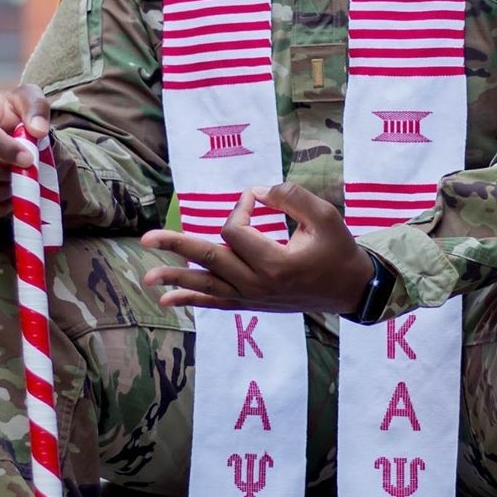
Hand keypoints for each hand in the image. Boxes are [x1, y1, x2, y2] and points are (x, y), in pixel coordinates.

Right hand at [0, 83, 50, 220]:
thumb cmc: (13, 112)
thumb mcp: (29, 99)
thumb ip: (37, 108)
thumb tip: (37, 130)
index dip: (6, 149)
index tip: (29, 160)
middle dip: (12, 174)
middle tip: (29, 173)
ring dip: (7, 192)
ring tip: (21, 183)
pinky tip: (10, 197)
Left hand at [141, 182, 374, 314]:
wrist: (349, 289)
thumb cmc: (338, 249)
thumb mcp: (324, 216)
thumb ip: (290, 197)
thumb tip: (255, 192)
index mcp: (275, 264)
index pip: (237, 231)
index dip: (240, 207)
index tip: (255, 198)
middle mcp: (258, 285)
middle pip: (210, 261)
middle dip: (176, 246)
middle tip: (146, 238)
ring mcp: (252, 298)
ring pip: (207, 286)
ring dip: (176, 279)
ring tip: (148, 276)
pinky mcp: (251, 304)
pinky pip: (216, 302)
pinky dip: (192, 298)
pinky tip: (169, 298)